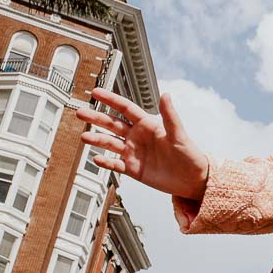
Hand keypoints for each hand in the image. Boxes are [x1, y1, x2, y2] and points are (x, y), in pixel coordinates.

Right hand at [76, 88, 209, 200]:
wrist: (192, 180)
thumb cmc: (190, 155)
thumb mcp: (179, 135)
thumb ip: (170, 116)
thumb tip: (166, 95)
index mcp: (148, 125)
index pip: (126, 109)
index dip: (111, 100)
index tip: (96, 92)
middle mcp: (137, 137)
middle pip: (112, 124)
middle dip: (96, 118)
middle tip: (81, 112)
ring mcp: (133, 152)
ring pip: (110, 143)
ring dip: (97, 139)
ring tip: (84, 137)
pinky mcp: (133, 169)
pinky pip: (115, 164)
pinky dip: (106, 162)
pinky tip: (96, 158)